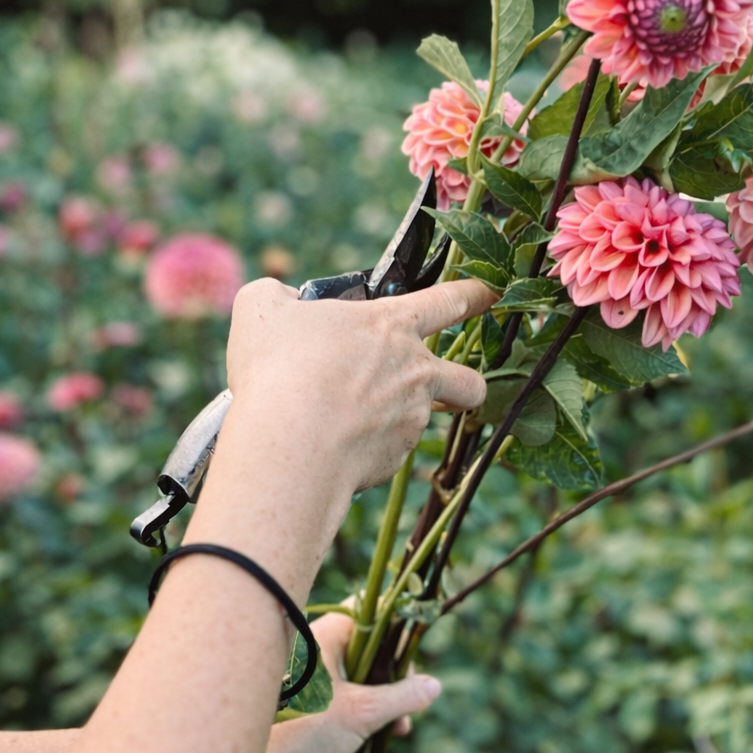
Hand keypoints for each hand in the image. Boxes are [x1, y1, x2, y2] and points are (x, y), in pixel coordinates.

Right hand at [191, 276, 495, 597]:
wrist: (291, 445)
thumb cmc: (279, 368)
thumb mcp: (261, 309)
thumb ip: (276, 295)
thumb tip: (280, 299)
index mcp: (392, 325)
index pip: (450, 300)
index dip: (475, 293)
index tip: (491, 292)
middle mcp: (415, 373)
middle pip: (468, 380)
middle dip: (465, 384)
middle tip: (447, 387)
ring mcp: (410, 420)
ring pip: (421, 421)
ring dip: (397, 419)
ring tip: (349, 420)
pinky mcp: (394, 459)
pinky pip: (386, 452)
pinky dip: (364, 449)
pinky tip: (330, 446)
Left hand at [255, 613, 439, 752]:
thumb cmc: (298, 730)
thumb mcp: (361, 713)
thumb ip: (401, 698)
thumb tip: (434, 686)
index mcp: (327, 636)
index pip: (373, 615)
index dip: (399, 633)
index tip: (415, 660)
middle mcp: (320, 653)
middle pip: (372, 652)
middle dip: (395, 682)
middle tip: (409, 708)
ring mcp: (314, 683)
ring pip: (361, 683)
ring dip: (383, 705)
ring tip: (397, 731)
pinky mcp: (310, 711)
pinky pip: (346, 706)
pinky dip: (364, 720)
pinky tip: (375, 743)